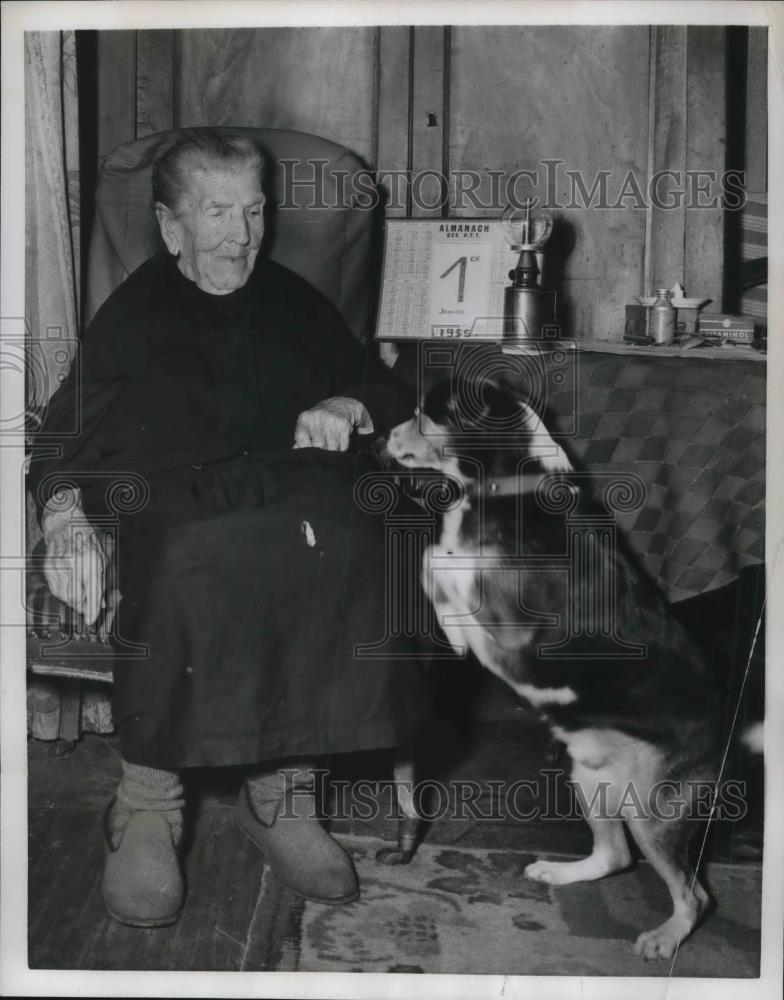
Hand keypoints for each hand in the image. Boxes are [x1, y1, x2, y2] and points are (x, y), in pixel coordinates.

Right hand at [42, 489, 106, 626]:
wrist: (65, 522)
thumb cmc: (86, 538)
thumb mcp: (102, 557)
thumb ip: (102, 581)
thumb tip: (101, 603)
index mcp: (92, 560)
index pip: (92, 592)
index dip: (92, 609)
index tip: (91, 619)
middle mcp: (75, 563)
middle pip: (77, 597)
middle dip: (83, 607)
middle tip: (88, 609)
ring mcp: (59, 565)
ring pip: (65, 596)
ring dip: (73, 602)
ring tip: (80, 599)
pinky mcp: (49, 566)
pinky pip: (55, 589)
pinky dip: (63, 594)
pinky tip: (70, 591)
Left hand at [293, 396, 373, 451]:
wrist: (342, 404)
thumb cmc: (320, 418)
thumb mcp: (308, 423)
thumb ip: (301, 438)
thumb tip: (296, 449)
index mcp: (305, 418)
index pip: (301, 436)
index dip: (304, 447)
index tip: (308, 451)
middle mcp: (318, 417)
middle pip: (318, 445)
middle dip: (321, 451)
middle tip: (322, 449)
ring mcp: (332, 420)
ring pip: (332, 447)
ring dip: (333, 450)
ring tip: (331, 443)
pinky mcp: (344, 424)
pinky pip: (343, 445)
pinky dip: (341, 447)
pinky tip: (339, 440)